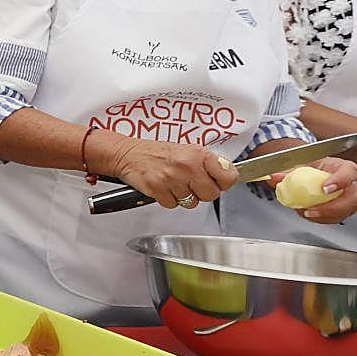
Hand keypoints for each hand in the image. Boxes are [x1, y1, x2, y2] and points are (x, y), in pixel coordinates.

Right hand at [92, 134, 238, 208]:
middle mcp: (187, 166)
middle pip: (211, 195)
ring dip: (183, 197)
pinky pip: (173, 205)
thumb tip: (228, 178)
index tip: (217, 182)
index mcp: (198, 154)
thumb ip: (207, 163)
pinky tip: (163, 188)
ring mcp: (172, 179)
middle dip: (202, 193)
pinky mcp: (158, 190)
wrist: (128, 153)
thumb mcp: (186, 150)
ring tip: (174, 183)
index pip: (229, 177)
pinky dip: (168, 199)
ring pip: (191, 203)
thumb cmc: (157, 153)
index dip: (223, 183)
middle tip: (191, 184)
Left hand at [265, 157, 356, 223]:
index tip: (325, 189)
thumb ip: (285, 172)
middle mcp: (352, 184)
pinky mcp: (345, 210)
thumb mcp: (298, 165)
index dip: (340, 181)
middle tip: (311, 209)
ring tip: (306, 212)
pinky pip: (337, 218)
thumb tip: (272, 177)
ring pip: (347, 211)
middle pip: (355, 198)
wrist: (313, 174)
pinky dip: (322, 219)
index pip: (350, 172)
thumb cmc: (311, 167)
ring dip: (325, 216)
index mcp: (344, 167)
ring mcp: (350, 199)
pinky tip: (309, 214)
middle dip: (333, 207)